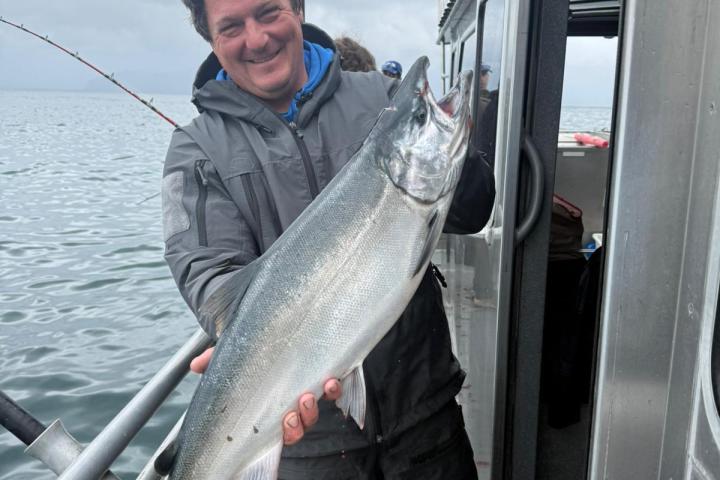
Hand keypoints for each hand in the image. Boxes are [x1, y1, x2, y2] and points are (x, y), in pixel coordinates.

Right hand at [189, 348, 341, 444]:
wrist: (283, 327)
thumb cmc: (257, 349)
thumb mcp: (236, 353)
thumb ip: (217, 360)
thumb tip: (194, 365)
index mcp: (274, 406)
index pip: (284, 430)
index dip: (288, 431)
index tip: (286, 420)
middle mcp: (296, 403)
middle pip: (303, 425)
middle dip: (300, 422)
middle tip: (294, 411)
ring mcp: (313, 390)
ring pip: (318, 411)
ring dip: (315, 407)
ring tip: (311, 393)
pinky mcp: (329, 375)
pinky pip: (338, 390)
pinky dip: (337, 388)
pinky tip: (332, 379)